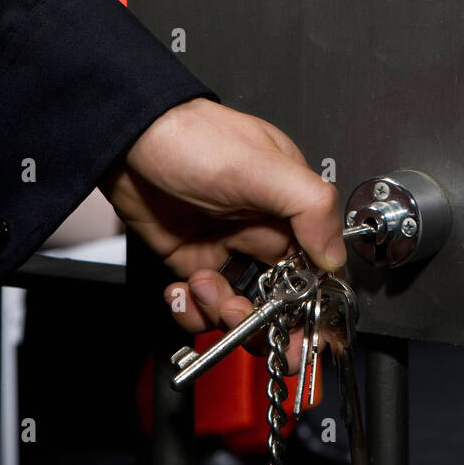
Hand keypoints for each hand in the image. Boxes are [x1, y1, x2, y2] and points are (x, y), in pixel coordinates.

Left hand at [100, 97, 344, 366]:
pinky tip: (181, 291)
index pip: (318, 265)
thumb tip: (335, 253)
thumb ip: (310, 206)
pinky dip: (191, 309)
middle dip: (268, 320)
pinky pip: (201, 303)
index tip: (301, 327)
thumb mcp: (262, 166)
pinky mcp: (191, 259)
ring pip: (240, 306)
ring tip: (203, 286)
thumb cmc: (194, 137)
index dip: (313, 300)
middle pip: (282, 296)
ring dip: (223, 312)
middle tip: (250, 323)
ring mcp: (226, 245)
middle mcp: (262, 228)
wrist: (128, 138)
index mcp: (290, 205)